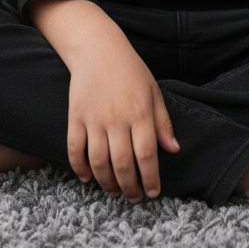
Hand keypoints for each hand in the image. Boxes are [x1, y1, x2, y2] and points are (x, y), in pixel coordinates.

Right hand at [66, 24, 179, 200]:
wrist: (98, 48)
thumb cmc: (130, 70)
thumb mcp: (153, 91)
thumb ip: (163, 122)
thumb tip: (173, 150)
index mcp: (140, 112)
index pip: (147, 156)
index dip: (150, 179)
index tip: (153, 192)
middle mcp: (117, 118)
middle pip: (122, 164)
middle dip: (130, 187)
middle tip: (134, 198)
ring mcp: (94, 119)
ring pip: (98, 162)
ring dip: (107, 183)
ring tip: (115, 191)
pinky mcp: (75, 117)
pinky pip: (75, 149)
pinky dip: (79, 168)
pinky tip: (87, 178)